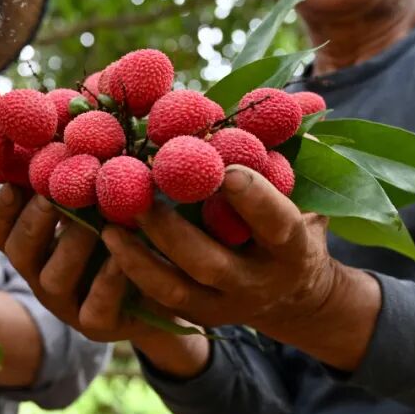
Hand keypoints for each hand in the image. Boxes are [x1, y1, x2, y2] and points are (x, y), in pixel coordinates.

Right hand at [0, 184, 176, 341]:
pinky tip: (122, 258)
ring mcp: (68, 305)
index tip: (17, 180)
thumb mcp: (102, 204)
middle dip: (35, 220)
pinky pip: (94, 309)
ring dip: (72, 245)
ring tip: (97, 221)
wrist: (172, 288)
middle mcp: (42, 275)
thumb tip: (68, 128)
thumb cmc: (130, 231)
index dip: (4, 207)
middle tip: (55, 193)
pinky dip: (106, 282)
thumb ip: (81, 178)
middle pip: (19, 252)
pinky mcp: (99, 326)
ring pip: (53, 279)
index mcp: (36, 245)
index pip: (1, 230)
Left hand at [103, 164, 380, 370]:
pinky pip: (156, 302)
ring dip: (138, 258)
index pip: (277, 224)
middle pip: (212, 264)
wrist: (293, 295)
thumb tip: (309, 97)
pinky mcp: (195, 316)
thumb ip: (291, 150)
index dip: (253, 198)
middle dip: (173, 232)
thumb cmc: (289, 220)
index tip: (226, 168)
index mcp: (293, 248)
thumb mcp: (298, 191)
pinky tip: (106, 245)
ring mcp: (224, 306)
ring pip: (175, 289)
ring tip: (107, 226)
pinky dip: (128, 274)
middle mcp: (259, 283)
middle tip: (138, 195)